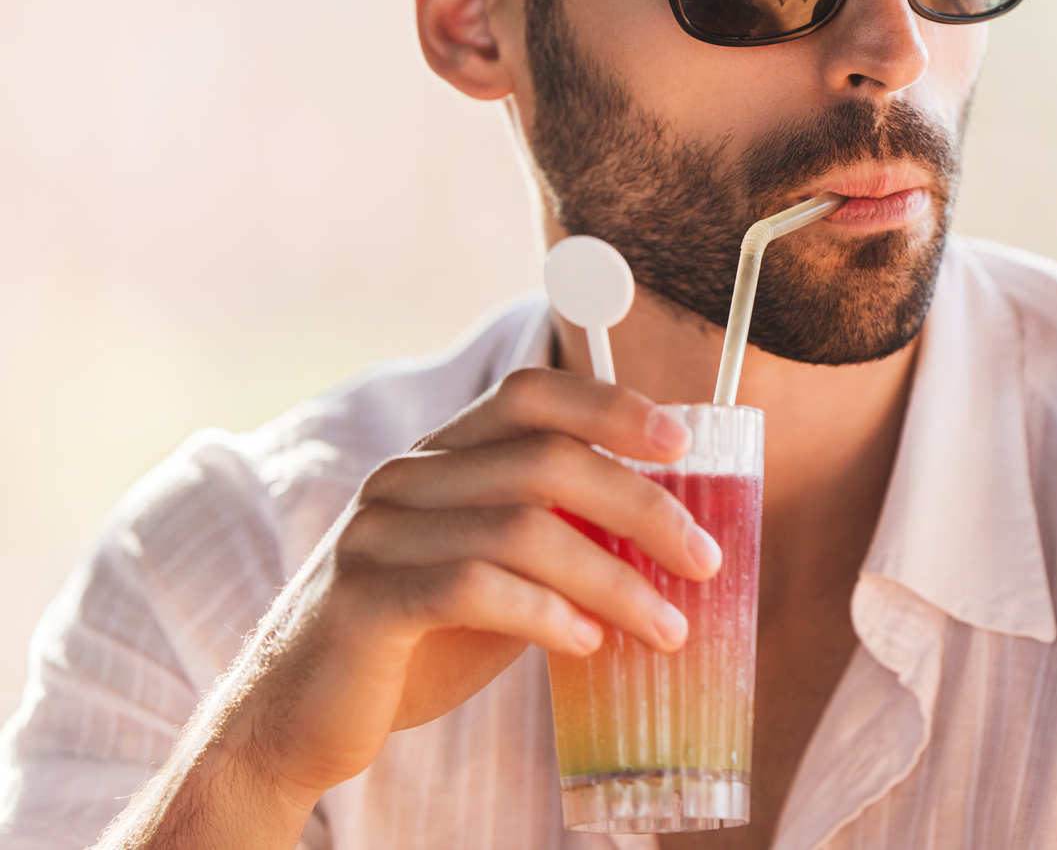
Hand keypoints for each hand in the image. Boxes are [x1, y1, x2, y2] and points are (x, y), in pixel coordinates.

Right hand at [100, 368, 720, 847]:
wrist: (295, 722)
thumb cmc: (414, 645)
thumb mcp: (499, 580)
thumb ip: (559, 542)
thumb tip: (668, 537)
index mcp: (440, 458)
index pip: (530, 392)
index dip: (611, 405)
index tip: (682, 443)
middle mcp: (405, 478)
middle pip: (546, 459)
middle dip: (642, 508)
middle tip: (703, 561)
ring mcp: (377, 534)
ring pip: (522, 528)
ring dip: (613, 580)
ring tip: (665, 626)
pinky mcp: (363, 600)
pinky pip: (473, 586)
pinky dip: (546, 613)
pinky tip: (585, 642)